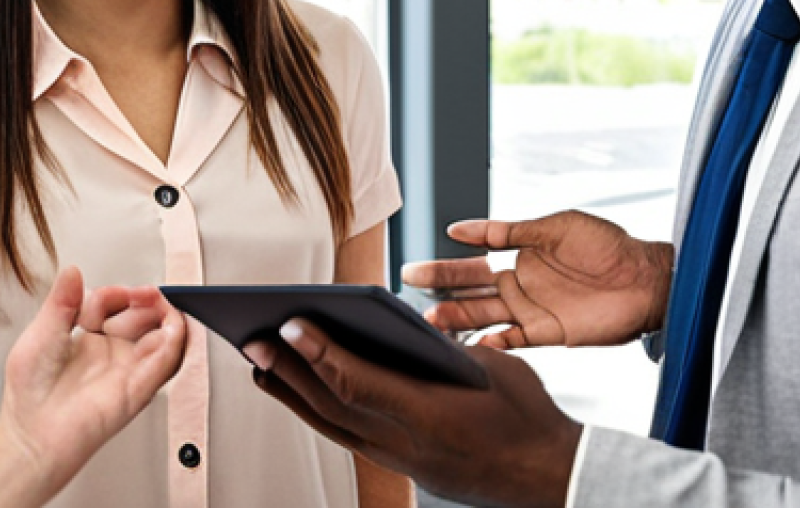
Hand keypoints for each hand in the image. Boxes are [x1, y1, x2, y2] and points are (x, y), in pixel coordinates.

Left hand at [0, 266, 185, 501]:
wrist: (32, 438)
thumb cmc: (29, 396)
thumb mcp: (40, 336)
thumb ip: (60, 302)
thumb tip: (72, 271)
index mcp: (88, 337)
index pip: (112, 303)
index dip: (116, 293)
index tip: (115, 292)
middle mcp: (111, 352)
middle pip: (142, 315)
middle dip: (146, 299)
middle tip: (145, 294)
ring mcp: (127, 369)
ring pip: (161, 335)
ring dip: (165, 315)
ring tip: (159, 304)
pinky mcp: (139, 388)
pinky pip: (165, 361)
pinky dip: (173, 341)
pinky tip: (167, 328)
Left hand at [245, 321, 578, 507]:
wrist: (546, 474)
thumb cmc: (526, 412)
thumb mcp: (491, 365)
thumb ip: (439, 346)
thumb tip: (396, 328)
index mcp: (431, 414)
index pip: (361, 382)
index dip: (321, 353)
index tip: (290, 325)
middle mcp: (407, 445)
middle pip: (334, 406)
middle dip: (289, 372)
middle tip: (252, 338)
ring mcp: (401, 460)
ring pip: (333, 426)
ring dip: (293, 393)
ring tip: (259, 363)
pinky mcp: (402, 465)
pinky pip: (348, 436)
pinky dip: (317, 411)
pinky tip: (299, 391)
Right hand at [402, 211, 673, 348]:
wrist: (646, 278)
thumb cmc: (605, 245)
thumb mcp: (554, 226)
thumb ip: (510, 230)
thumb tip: (460, 229)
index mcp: (520, 254)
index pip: (473, 261)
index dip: (445, 266)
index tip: (417, 268)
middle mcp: (520, 284)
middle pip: (471, 290)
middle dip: (440, 290)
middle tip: (409, 291)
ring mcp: (532, 310)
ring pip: (484, 316)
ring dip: (458, 319)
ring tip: (429, 321)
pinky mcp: (548, 334)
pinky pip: (513, 341)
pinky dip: (493, 345)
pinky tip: (473, 346)